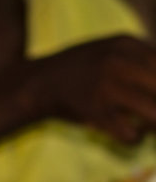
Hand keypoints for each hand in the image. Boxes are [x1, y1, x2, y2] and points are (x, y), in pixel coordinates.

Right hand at [30, 35, 155, 143]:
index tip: (152, 96)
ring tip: (149, 126)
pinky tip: (132, 134)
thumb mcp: (111, 50)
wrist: (37, 83)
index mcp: (125, 44)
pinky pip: (129, 133)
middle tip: (153, 114)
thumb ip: (140, 58)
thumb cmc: (79, 70)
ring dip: (155, 124)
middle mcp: (118, 62)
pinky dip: (135, 138)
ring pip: (154, 114)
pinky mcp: (92, 112)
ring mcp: (104, 87)